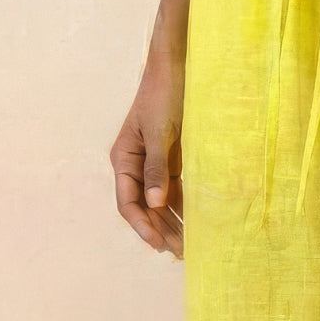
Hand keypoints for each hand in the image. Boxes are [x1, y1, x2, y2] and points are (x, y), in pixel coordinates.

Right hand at [110, 53, 185, 257]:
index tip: (158, 244)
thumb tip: (153, 203)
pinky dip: (183, 210)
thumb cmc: (164, 94)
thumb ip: (157, 167)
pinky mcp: (173, 163)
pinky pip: (176, 193)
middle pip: (144, 208)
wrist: (179, 67)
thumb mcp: (159, 131)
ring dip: (172, 224)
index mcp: (124, 158)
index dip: (141, 225)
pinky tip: (195, 225)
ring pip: (160, 204)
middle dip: (159, 230)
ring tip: (188, 247)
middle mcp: (136, 166)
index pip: (128, 201)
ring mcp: (155, 166)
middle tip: (180, 253)